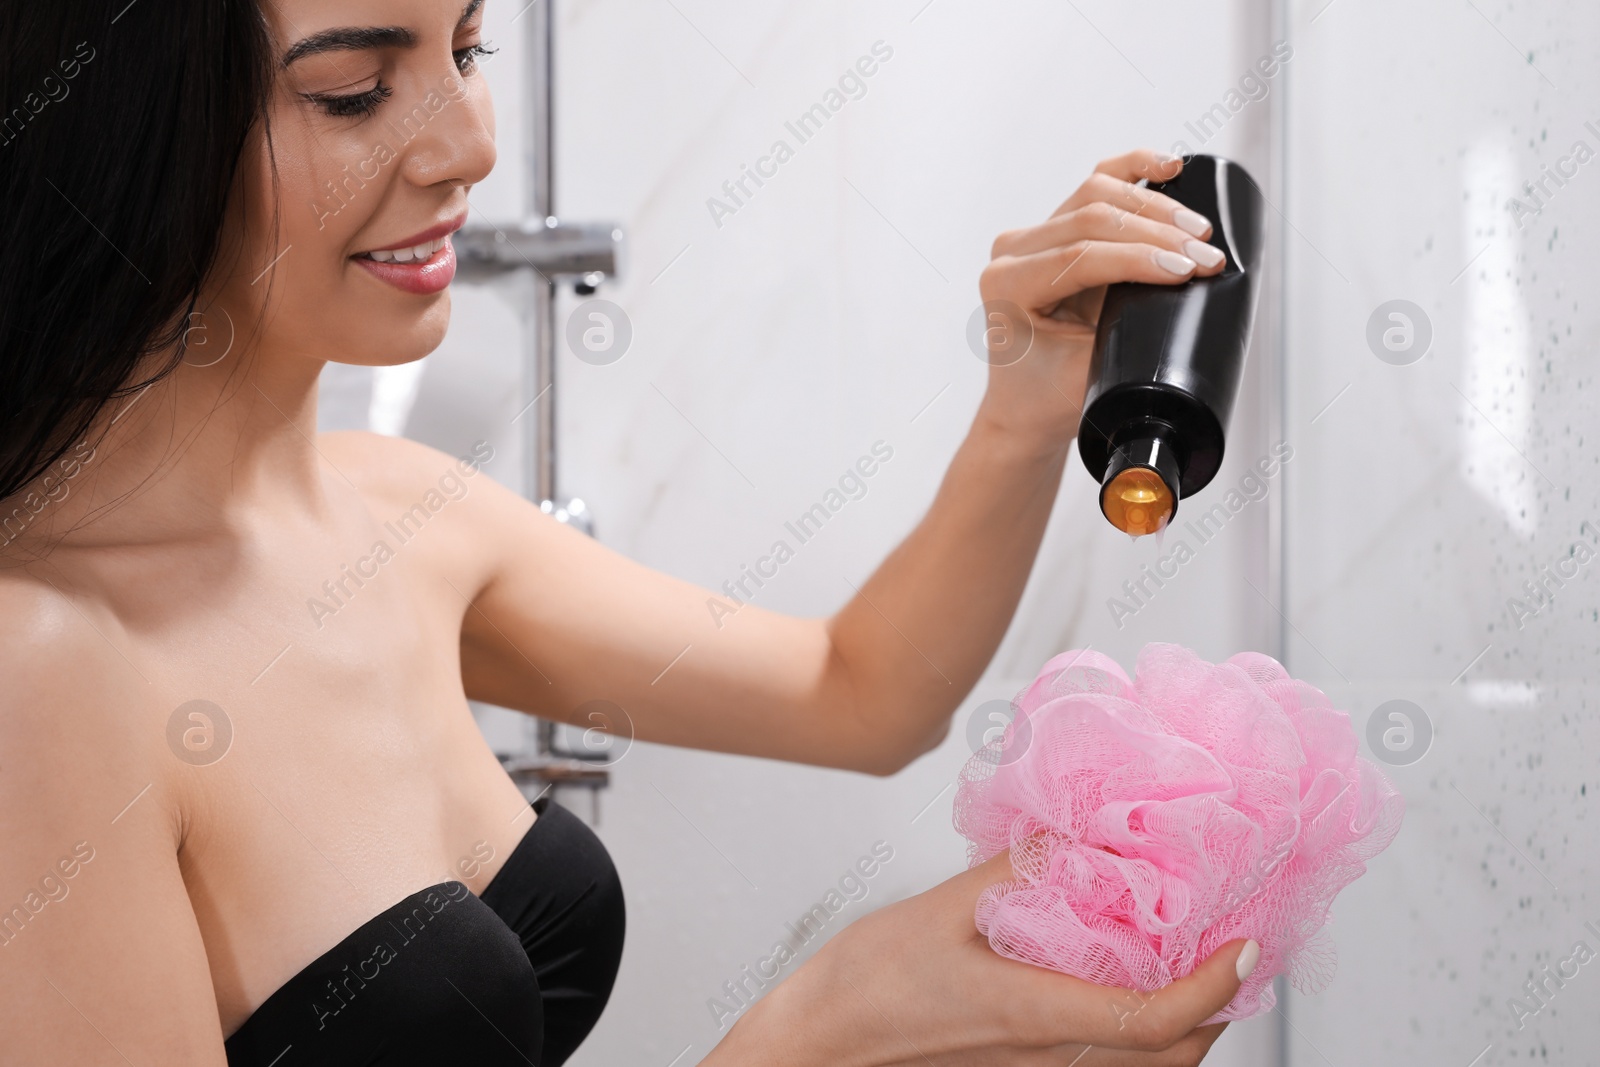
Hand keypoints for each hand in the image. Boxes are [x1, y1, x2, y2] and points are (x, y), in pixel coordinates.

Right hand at [711, 852, 1254, 1066]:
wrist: (813, 1049)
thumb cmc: (863, 986)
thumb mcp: (939, 908)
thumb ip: (1018, 871)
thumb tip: (1079, 833)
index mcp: (1033, 1014)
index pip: (1157, 1019)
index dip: (1217, 986)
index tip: (1248, 943)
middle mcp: (1046, 1057)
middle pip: (1171, 1057)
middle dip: (1221, 1007)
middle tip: (1236, 944)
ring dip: (1186, 1026)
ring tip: (1194, 964)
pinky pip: (1104, 1066)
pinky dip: (1139, 1036)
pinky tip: (1126, 989)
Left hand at [973, 149, 1226, 448]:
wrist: (1027, 406)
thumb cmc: (1047, 397)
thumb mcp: (1085, 369)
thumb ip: (1123, 327)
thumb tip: (1178, 287)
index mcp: (1007, 285)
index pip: (1079, 256)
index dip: (1140, 258)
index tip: (1188, 270)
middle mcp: (1013, 252)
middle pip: (1092, 218)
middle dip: (1158, 234)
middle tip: (1205, 254)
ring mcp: (1033, 236)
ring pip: (1097, 194)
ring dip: (1154, 207)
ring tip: (1197, 231)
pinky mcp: (1057, 228)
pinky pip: (1096, 186)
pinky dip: (1133, 170)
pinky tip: (1167, 168)